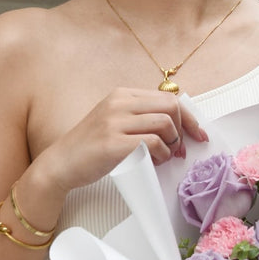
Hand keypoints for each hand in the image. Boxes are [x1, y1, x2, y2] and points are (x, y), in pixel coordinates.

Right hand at [36, 88, 208, 195]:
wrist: (60, 164)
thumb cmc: (91, 148)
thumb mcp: (115, 122)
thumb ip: (141, 118)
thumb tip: (178, 126)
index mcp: (122, 95)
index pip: (168, 98)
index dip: (188, 117)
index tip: (198, 134)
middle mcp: (119, 103)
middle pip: (171, 107)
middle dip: (182, 131)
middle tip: (178, 150)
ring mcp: (114, 122)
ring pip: (165, 124)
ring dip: (172, 145)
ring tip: (164, 157)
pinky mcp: (113, 143)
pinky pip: (153, 143)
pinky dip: (161, 155)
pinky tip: (154, 162)